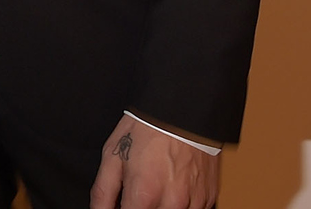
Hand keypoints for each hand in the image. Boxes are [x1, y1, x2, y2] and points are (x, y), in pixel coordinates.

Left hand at [89, 113, 217, 208]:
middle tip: (137, 195)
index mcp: (144, 194)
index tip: (122, 204)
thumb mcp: (112, 156)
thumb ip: (103, 193)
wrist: (181, 111)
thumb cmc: (147, 130)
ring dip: (161, 208)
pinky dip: (180, 206)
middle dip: (142, 208)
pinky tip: (173, 188)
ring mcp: (193, 202)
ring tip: (156, 189)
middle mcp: (172, 203)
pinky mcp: (208, 199)